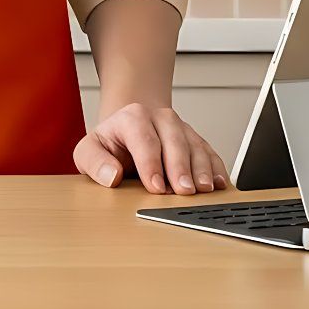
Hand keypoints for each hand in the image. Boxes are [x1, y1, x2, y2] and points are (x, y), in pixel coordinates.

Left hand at [74, 103, 228, 195]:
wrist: (130, 127)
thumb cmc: (110, 143)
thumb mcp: (89, 150)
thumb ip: (94, 162)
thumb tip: (110, 176)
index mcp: (132, 117)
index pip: (144, 141)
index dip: (151, 164)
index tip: (156, 187)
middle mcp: (160, 118)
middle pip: (174, 141)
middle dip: (180, 168)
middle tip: (184, 191)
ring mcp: (180, 127)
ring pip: (195, 146)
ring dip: (202, 169)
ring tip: (203, 190)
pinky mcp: (194, 139)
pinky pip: (209, 151)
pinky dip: (216, 167)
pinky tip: (218, 183)